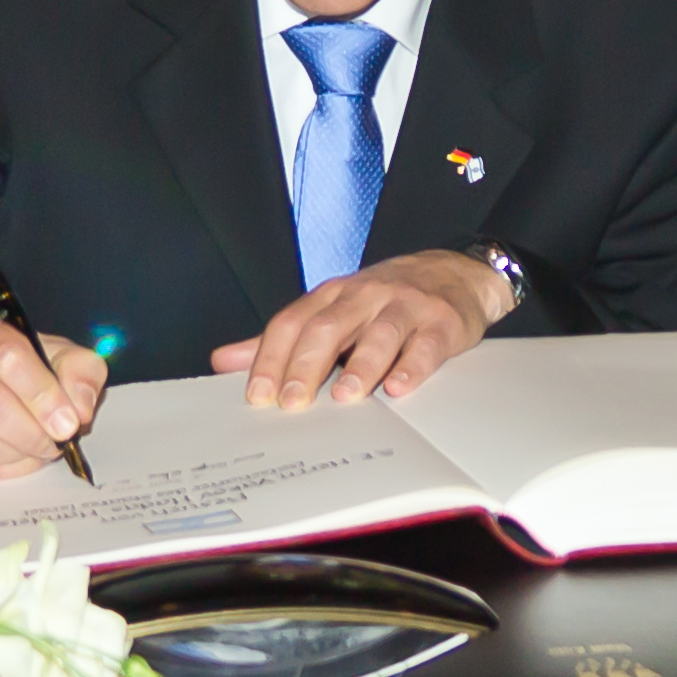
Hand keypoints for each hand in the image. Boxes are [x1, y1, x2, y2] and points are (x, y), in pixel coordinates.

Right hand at [0, 311, 109, 481]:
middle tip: (55, 444)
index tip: (67, 423)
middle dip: (30, 431)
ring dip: (15, 454)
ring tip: (37, 451)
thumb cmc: (21, 365)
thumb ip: (81, 372)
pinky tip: (14, 462)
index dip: (41, 394)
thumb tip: (80, 410)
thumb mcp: (59, 355)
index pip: (6, 357)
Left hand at [213, 251, 507, 409]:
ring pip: (379, 333)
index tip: (257, 394)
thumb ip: (281, 340)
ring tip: (346, 396)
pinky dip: (412, 367)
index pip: (292, 323)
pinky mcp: (441, 323)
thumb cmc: (382, 301)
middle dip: (307, 365)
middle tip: (291, 402)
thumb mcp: (330, 312)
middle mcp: (364, 296)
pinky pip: (425, 345)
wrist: (453, 273)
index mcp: (331, 296)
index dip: (271, 357)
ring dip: (361, 365)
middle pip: (329, 327)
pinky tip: (399, 387)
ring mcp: (405, 307)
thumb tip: (223, 361)